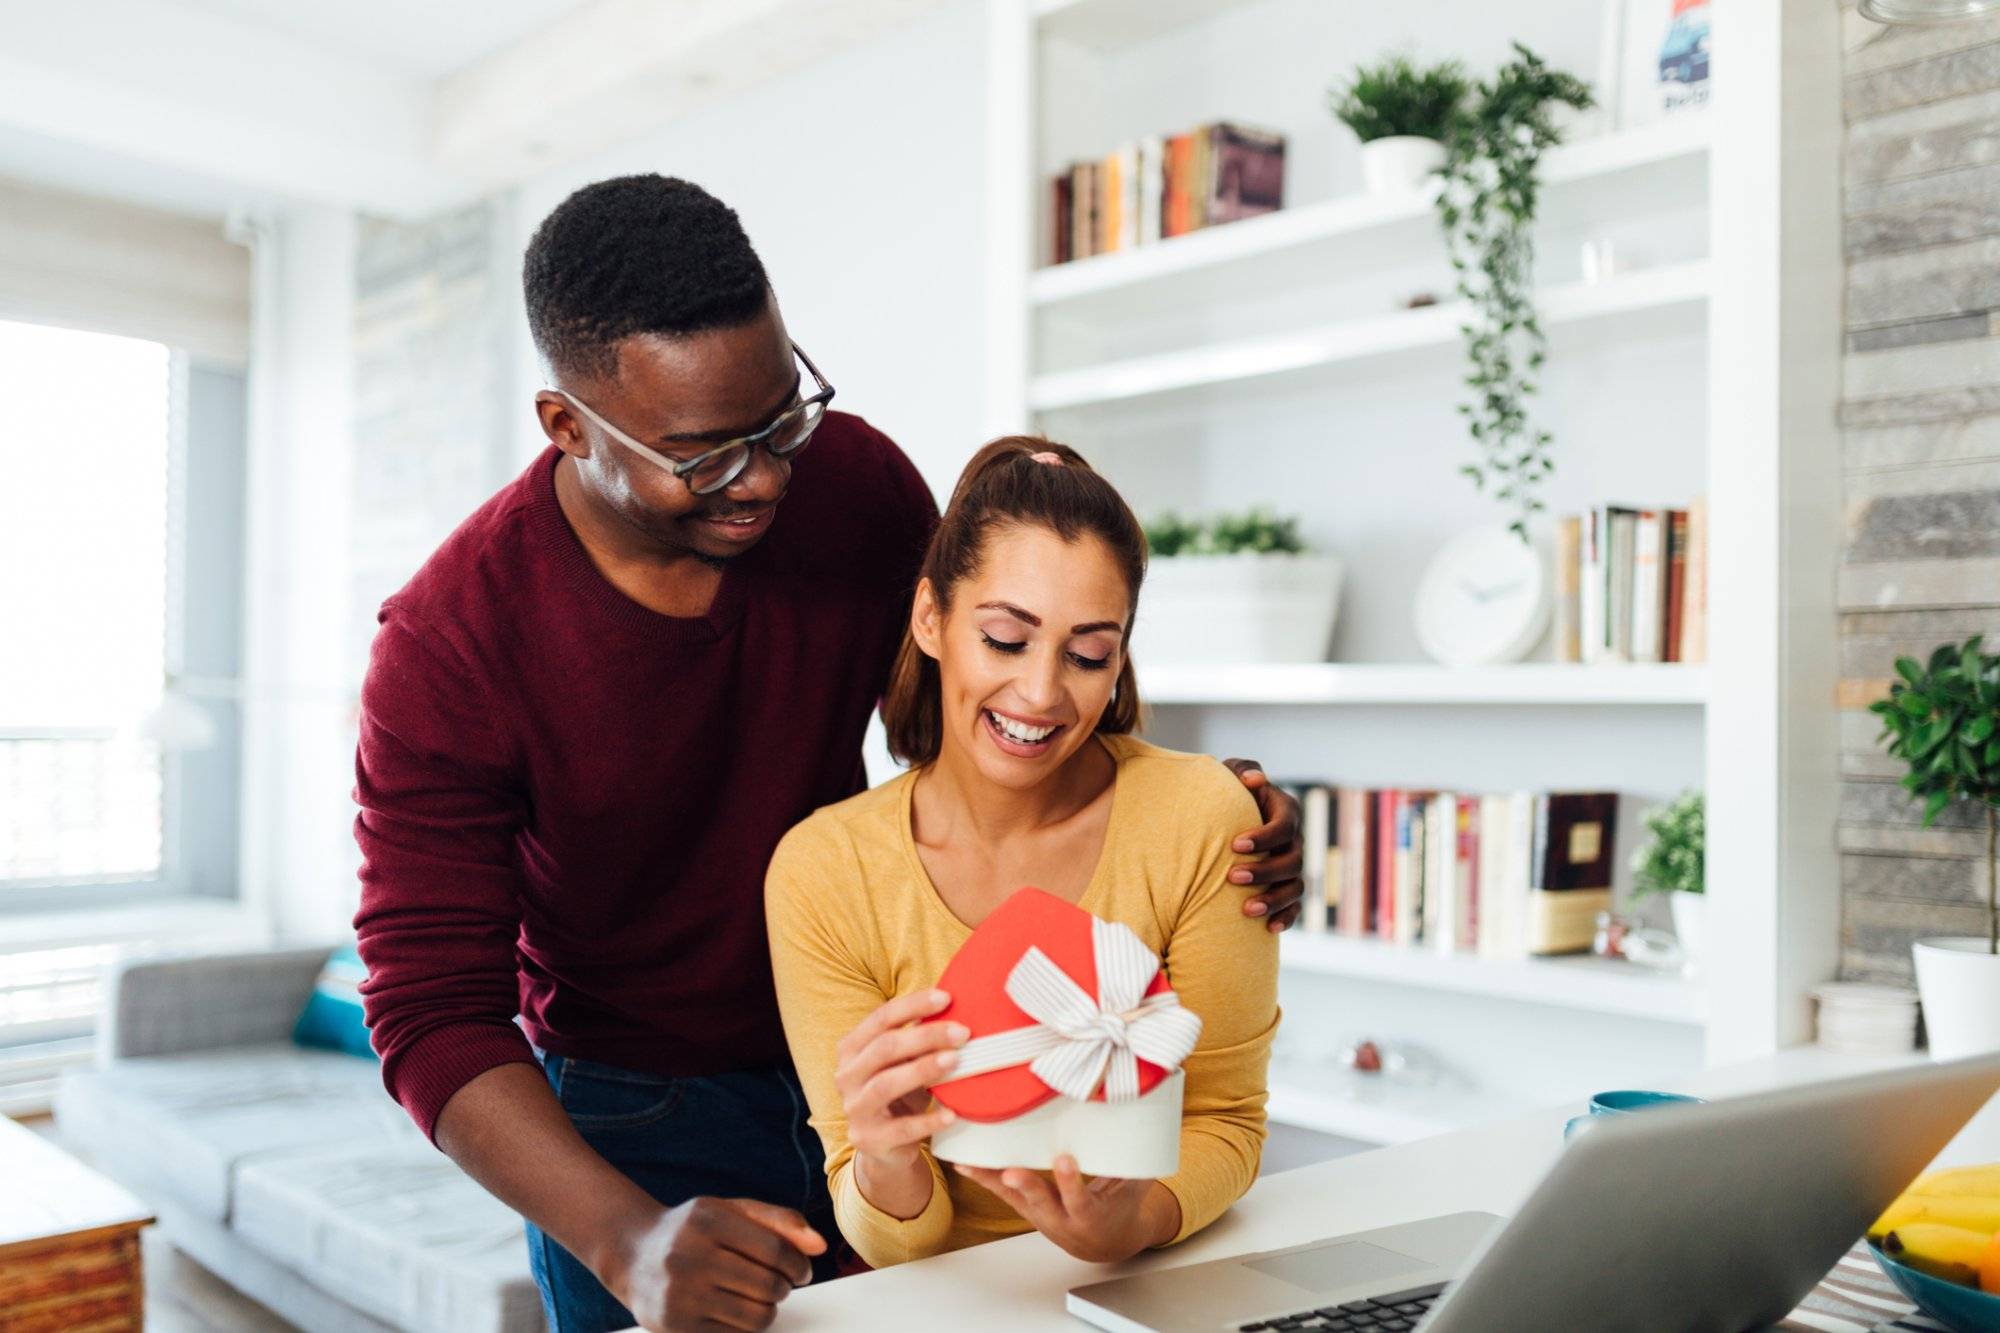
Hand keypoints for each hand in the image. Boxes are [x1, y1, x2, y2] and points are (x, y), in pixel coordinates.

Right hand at [607, 1196, 825, 1331]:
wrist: (634, 1255)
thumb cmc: (694, 1230)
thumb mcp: (733, 1211)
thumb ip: (779, 1221)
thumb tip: (820, 1245)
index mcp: (708, 1218)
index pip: (775, 1249)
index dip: (799, 1264)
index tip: (802, 1270)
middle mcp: (689, 1254)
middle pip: (769, 1285)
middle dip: (785, 1287)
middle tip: (779, 1284)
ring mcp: (681, 1293)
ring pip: (756, 1316)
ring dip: (769, 1309)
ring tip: (759, 1297)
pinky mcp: (676, 1325)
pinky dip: (745, 1326)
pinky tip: (735, 1308)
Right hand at [836, 988, 966, 1215]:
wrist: (882, 1144)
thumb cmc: (897, 1092)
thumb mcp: (901, 1063)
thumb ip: (916, 1039)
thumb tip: (955, 1009)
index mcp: (851, 1049)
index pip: (881, 1018)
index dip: (913, 1005)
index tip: (946, 998)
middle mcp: (846, 1076)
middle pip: (884, 1048)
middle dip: (926, 1036)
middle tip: (961, 1033)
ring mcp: (855, 1109)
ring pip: (886, 1084)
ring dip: (923, 1070)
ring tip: (954, 1061)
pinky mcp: (869, 1139)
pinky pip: (901, 1128)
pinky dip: (929, 1120)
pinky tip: (952, 1113)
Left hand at [955, 1156, 1179, 1262]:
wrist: (1106, 1242)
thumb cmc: (1121, 1206)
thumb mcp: (1135, 1185)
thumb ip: (1137, 1155)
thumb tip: (1143, 1110)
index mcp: (1090, 1215)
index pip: (1079, 1199)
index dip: (1070, 1182)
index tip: (1065, 1160)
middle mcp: (1061, 1219)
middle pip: (1040, 1203)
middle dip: (1025, 1186)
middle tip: (1011, 1171)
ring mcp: (1039, 1216)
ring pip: (1013, 1199)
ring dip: (991, 1180)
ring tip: (969, 1164)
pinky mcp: (1025, 1208)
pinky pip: (1001, 1193)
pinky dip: (984, 1178)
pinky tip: (963, 1164)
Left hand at [1221, 759, 1304, 931]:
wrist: (1227, 822)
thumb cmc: (1227, 794)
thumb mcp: (1231, 774)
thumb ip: (1241, 769)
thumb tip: (1253, 780)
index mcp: (1286, 812)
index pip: (1285, 826)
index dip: (1264, 836)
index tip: (1234, 844)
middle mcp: (1295, 841)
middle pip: (1292, 861)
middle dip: (1264, 871)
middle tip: (1231, 877)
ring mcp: (1294, 868)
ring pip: (1295, 888)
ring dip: (1273, 900)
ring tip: (1246, 910)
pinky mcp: (1288, 889)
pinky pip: (1296, 908)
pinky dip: (1286, 918)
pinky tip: (1268, 929)